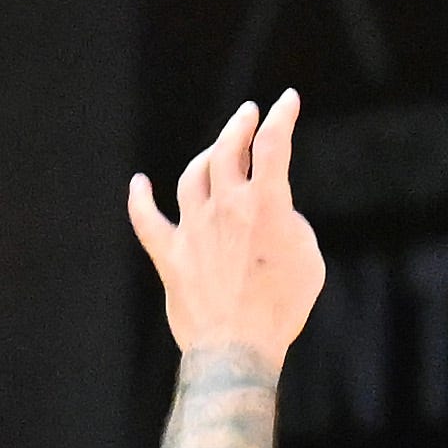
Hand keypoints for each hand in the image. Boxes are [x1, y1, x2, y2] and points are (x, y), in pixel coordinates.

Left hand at [120, 90, 322, 367]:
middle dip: (239, 126)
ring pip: (193, 176)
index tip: (287, 100)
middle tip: (248, 114)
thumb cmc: (281, 308)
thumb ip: (290, 227)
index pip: (273, 146)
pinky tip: (139, 183)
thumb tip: (270, 218)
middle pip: (227, 150)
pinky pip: (147, 220)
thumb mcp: (309, 261)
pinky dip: (141, 200)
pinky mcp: (170, 254)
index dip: (282, 118)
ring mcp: (193, 228)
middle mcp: (224, 207)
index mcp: (265, 206)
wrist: (237, 346)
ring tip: (216, 149)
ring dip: (206, 156)